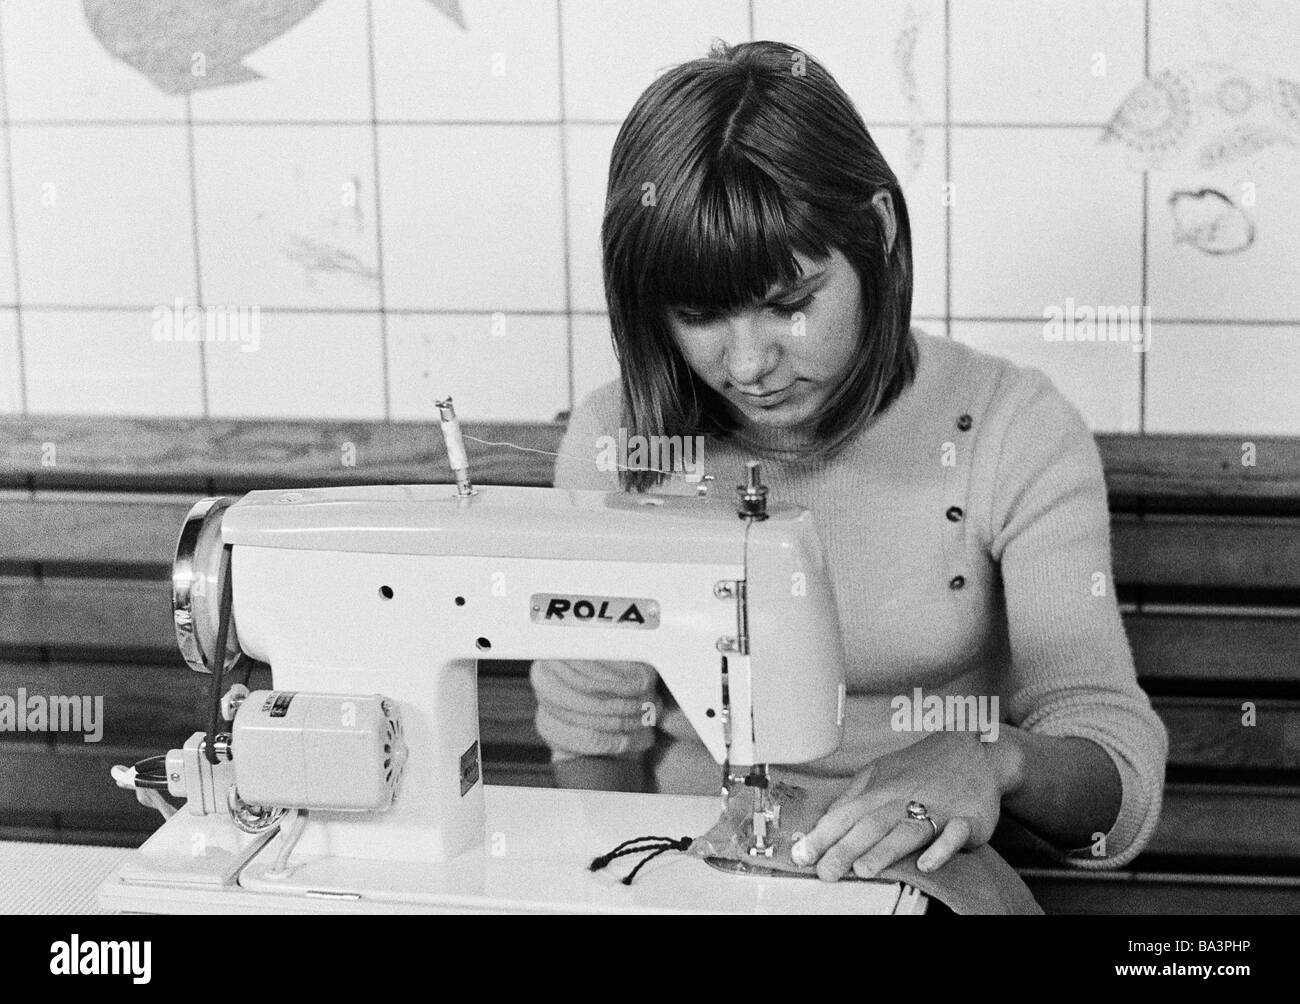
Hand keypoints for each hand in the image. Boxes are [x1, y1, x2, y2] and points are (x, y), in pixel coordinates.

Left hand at [790, 731, 1022, 880]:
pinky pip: (953, 835)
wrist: (974, 751)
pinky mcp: (965, 819)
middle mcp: (903, 800)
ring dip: (884, 851)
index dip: (821, 836)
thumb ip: (852, 798)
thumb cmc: (920, 768)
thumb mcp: (880, 773)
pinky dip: (940, 849)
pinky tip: (926, 864)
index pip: (844, 815)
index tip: (800, 855)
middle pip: (870, 825)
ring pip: (905, 831)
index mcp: (879, 791)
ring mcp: (935, 809)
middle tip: (825, 872)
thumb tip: (824, 823)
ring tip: (863, 870)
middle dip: (845, 849)